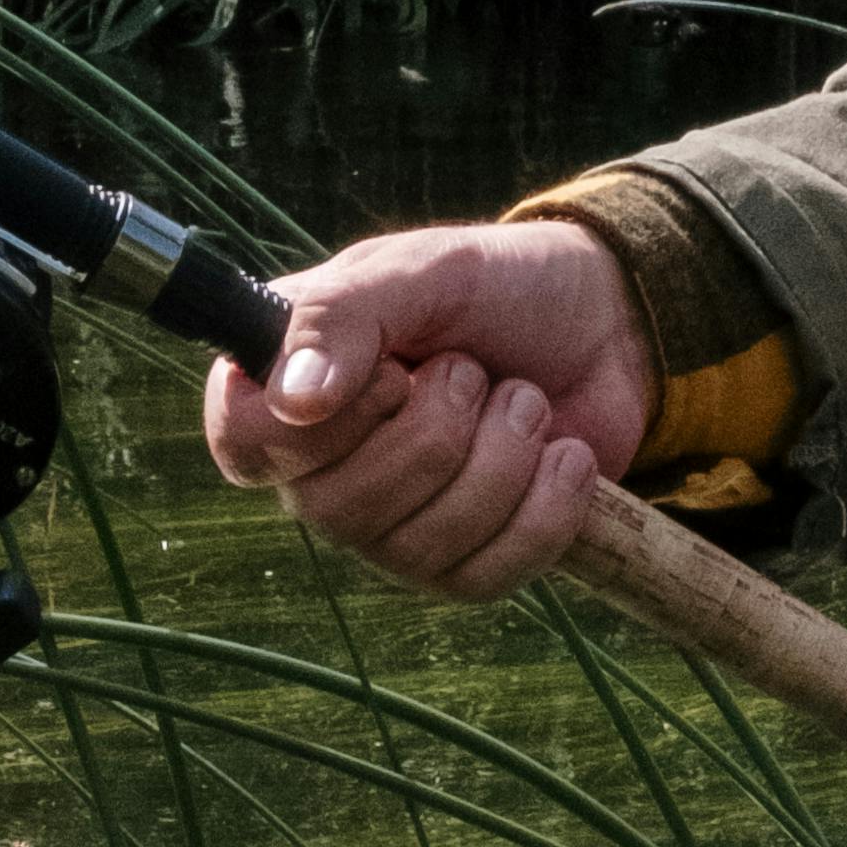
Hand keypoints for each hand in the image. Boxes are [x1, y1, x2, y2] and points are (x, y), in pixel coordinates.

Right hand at [199, 218, 653, 600]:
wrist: (600, 325)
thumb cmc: (493, 289)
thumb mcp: (419, 271)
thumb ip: (344, 317)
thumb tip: (292, 399)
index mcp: (282, 391)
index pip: (246, 445)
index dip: (323, 423)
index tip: (393, 372)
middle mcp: (319, 476)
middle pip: (337, 512)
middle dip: (437, 431)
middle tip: (472, 370)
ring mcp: (387, 535)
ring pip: (422, 545)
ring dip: (501, 456)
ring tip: (524, 400)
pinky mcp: (460, 570)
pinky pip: (486, 575)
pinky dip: (545, 506)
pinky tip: (561, 454)